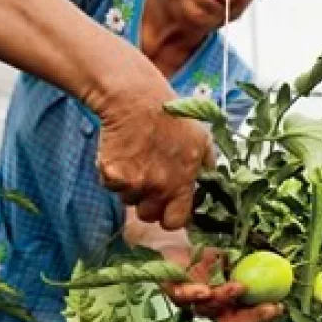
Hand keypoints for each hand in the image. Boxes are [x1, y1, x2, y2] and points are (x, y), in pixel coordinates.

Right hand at [96, 82, 214, 229]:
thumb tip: (212, 184)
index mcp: (183, 182)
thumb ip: (207, 166)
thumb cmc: (171, 116)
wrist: (137, 99)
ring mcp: (136, 183)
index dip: (171, 216)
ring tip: (135, 158)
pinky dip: (112, 173)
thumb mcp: (201, 139)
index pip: (177, 221)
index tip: (167, 206)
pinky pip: (110, 186)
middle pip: (149, 216)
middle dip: (147, 204)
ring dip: (130, 186)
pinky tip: (120, 153)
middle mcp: (161, 187)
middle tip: (147, 180)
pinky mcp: (113, 175)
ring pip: (128, 200)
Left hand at [123, 207, 283, 321]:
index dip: (261, 315)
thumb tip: (280, 264)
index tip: (279, 307)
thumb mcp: (231, 259)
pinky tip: (205, 289)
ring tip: (239, 287)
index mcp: (224, 304)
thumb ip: (250, 265)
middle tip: (267, 307)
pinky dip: (194, 294)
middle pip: (229, 321)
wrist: (174, 245)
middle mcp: (208, 308)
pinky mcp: (171, 290)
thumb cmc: (206, 257)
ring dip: (224, 299)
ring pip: (208, 308)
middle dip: (250, 317)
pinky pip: (182, 296)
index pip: (244, 316)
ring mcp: (190, 302)